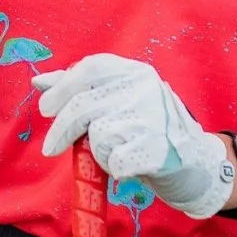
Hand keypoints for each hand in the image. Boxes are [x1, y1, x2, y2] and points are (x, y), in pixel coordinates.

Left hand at [36, 53, 235, 218]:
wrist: (197, 162)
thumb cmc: (148, 129)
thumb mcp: (119, 100)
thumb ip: (81, 89)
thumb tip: (39, 83)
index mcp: (135, 72)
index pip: (91, 68)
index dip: (63, 87)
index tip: (46, 108)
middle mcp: (145, 89)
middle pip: (85, 104)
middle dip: (61, 129)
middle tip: (50, 148)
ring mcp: (153, 118)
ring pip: (98, 135)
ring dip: (98, 151)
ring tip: (118, 151)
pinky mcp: (157, 149)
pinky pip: (114, 160)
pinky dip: (114, 168)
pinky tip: (129, 164)